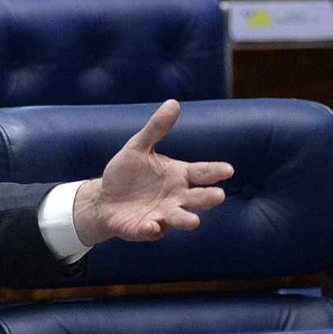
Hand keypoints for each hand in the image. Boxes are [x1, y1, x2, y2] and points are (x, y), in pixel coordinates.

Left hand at [72, 100, 234, 245]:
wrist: (104, 199)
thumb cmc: (127, 174)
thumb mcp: (138, 148)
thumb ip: (156, 129)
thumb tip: (173, 103)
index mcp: (179, 176)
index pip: (202, 173)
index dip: (215, 171)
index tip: (227, 170)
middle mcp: (177, 197)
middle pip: (198, 198)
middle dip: (208, 198)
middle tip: (218, 196)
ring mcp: (162, 215)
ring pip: (180, 218)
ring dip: (186, 220)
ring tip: (193, 221)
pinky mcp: (143, 229)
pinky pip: (149, 230)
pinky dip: (150, 229)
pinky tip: (150, 224)